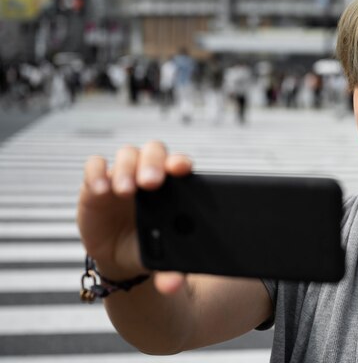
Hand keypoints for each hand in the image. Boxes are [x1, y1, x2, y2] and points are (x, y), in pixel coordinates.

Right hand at [77, 140, 191, 292]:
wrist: (123, 259)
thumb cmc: (150, 249)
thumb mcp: (163, 261)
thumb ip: (171, 272)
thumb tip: (172, 286)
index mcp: (173, 186)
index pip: (179, 164)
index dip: (179, 162)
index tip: (181, 169)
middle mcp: (149, 174)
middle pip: (153, 152)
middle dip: (153, 163)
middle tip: (152, 183)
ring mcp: (123, 176)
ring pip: (126, 156)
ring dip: (126, 169)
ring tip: (125, 190)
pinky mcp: (96, 185)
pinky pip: (95, 167)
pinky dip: (96, 173)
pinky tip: (101, 190)